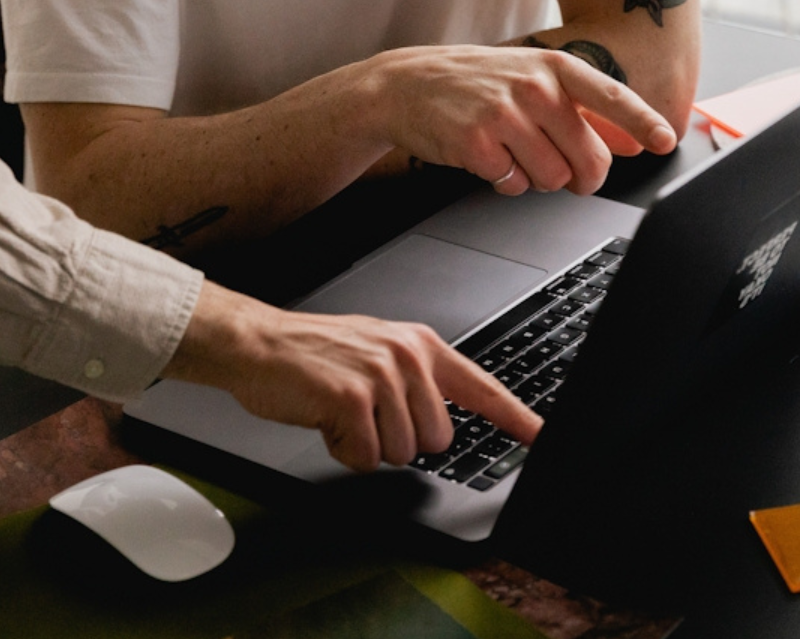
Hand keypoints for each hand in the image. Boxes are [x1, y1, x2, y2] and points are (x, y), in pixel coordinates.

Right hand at [162, 283, 542, 470]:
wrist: (258, 343)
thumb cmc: (313, 355)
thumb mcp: (377, 353)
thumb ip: (415, 381)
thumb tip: (440, 421)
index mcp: (421, 346)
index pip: (482, 388)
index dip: (516, 419)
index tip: (540, 438)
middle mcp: (408, 357)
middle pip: (436, 440)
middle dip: (397, 440)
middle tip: (362, 414)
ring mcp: (381, 375)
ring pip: (401, 452)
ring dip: (366, 445)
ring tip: (340, 412)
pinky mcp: (352, 397)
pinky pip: (364, 457)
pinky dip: (341, 450)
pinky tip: (326, 420)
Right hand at [364, 46, 676, 195]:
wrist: (407, 85)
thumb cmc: (476, 83)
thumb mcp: (532, 81)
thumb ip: (585, 110)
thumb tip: (633, 141)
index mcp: (554, 68)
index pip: (612, 96)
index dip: (642, 123)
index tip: (664, 141)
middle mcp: (534, 88)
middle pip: (589, 158)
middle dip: (583, 177)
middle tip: (568, 174)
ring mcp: (504, 115)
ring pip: (554, 179)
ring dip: (538, 178)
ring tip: (514, 153)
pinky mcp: (478, 144)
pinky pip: (515, 186)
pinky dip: (506, 182)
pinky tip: (489, 158)